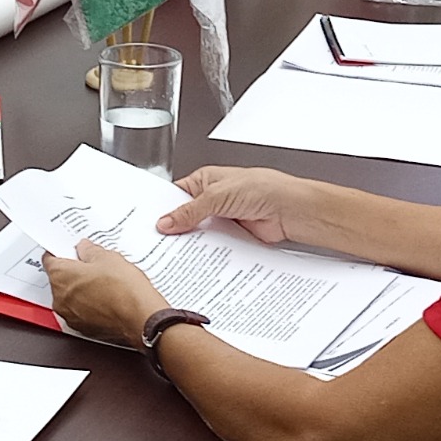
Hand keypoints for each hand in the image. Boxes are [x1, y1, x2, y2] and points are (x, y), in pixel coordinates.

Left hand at [41, 240, 169, 346]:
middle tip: (92, 264)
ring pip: (70, 296)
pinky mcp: (83, 328)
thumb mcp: (108, 257)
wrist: (141, 319)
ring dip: (81, 289)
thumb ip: (90, 250)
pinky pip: (81, 311)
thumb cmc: (124, 290)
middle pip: (59, 279)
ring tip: (103, 281)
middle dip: (73, 271)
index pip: (50, 259)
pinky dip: (89, 304)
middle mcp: (60, 299)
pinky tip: (106, 297)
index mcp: (60, 276)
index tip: (70, 249)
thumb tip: (84, 248)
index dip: (61, 252)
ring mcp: (70, 316)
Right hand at [156, 165, 311, 246]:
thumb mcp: (217, 195)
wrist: (291, 210)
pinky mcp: (233, 236)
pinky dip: (208, 253)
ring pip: (199, 234)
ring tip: (176, 253)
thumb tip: (165, 222)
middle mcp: (213, 199)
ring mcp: (223, 219)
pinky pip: (214, 247)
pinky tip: (198, 259)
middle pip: (185, 217)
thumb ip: (190, 211)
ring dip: (192, 242)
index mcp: (205, 181)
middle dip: (175, 229)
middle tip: (160, 241)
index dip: (162, 208)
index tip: (148, 222)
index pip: (175, 195)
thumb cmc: (263, 188)